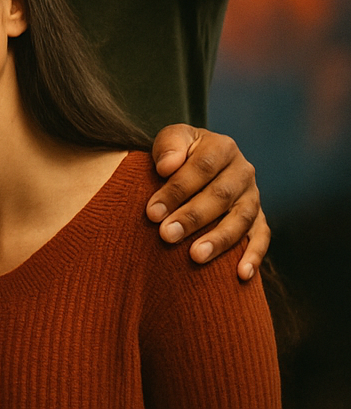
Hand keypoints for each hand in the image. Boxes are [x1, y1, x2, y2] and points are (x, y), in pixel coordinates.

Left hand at [147, 124, 268, 281]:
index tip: (152, 212)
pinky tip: (242, 274)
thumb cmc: (178, 153)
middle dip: (192, 217)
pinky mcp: (259, 218)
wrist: (195, 161)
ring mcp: (253, 196)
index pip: (201, 168)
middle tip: (166, 235)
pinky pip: (261, 238)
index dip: (177, 190)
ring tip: (195, 256)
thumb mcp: (171, 139)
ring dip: (218, 240)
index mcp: (222, 147)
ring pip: (241, 219)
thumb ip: (168, 146)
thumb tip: (166, 167)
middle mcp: (243, 171)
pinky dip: (254, 256)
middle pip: (220, 195)